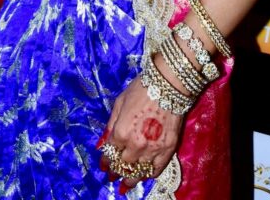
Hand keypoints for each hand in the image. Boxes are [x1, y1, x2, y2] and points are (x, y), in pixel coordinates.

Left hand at [97, 76, 182, 192]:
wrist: (167, 86)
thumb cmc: (140, 90)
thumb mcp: (119, 103)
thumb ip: (110, 126)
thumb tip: (101, 144)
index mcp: (121, 132)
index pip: (110, 153)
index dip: (106, 161)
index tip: (104, 166)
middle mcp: (136, 145)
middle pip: (123, 165)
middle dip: (116, 171)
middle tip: (113, 175)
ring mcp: (153, 149)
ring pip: (139, 172)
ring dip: (131, 178)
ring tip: (125, 183)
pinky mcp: (168, 150)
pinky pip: (156, 170)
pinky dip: (148, 175)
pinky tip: (144, 176)